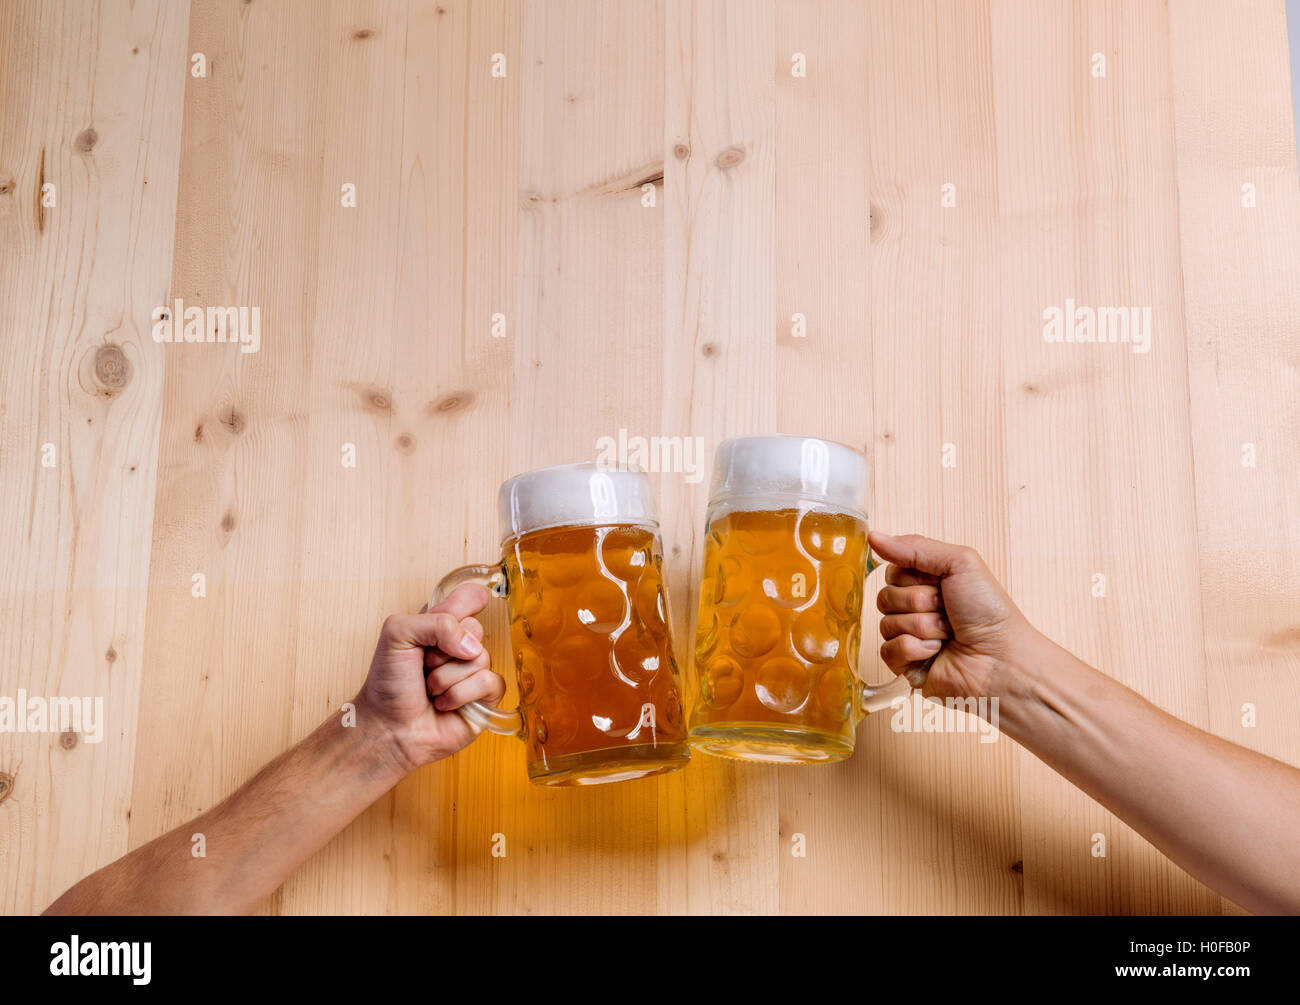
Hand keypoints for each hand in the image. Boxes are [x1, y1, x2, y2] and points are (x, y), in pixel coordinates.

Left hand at [354, 583, 505, 772]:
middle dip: (443, 650)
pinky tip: (445, 704)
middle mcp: (460, 646)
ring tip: (431, 689)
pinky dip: (461, 694)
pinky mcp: (485, 698)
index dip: (465, 604)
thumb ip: (435, 622)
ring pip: (480, 658)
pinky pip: (490, 683)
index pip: (468, 597)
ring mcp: (474, 671)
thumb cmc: (388, 683)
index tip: (449, 616)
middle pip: (475, 627)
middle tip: (425, 665)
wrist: (387, 727)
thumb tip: (470, 645)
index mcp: (440, 625)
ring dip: (447, 678)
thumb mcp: (397, 634)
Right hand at [869, 532, 1037, 700]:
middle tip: (947, 610)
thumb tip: (874, 537)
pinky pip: (887, 650)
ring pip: (886, 623)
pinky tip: (936, 652)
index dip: (912, 577)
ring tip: (948, 634)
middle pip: (885, 596)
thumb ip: (914, 548)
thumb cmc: (990, 611)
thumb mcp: (959, 563)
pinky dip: (914, 649)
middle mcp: (916, 609)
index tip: (939, 583)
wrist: (1001, 659)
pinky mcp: (905, 664)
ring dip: (922, 627)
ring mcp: (909, 637)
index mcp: (928, 583)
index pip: (893, 571)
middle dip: (919, 602)